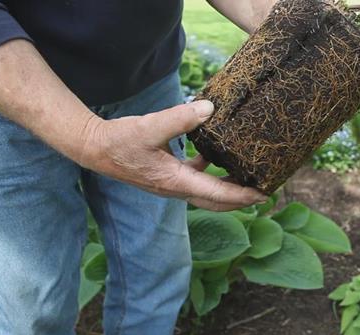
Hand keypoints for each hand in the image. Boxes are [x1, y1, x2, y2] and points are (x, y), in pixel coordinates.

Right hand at [79, 100, 266, 210]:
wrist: (94, 148)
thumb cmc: (119, 140)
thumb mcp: (150, 127)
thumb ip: (180, 118)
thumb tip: (210, 109)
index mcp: (176, 181)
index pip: (217, 193)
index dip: (242, 195)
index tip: (264, 194)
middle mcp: (176, 188)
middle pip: (216, 201)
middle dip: (241, 199)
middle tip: (264, 192)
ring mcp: (171, 184)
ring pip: (207, 192)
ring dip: (228, 188)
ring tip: (248, 177)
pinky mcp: (167, 175)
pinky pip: (196, 178)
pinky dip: (210, 172)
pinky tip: (215, 154)